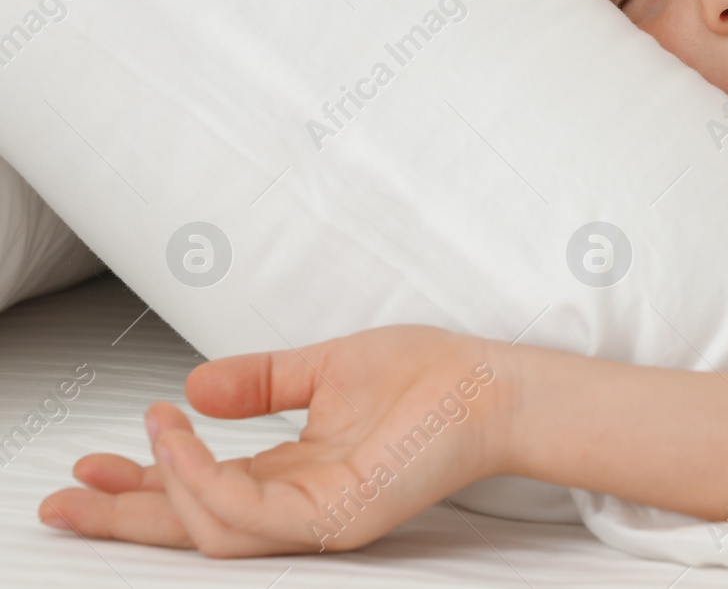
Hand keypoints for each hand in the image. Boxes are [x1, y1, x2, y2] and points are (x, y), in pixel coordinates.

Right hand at [39, 325, 515, 555]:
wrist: (492, 384)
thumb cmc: (429, 376)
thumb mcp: (324, 368)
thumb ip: (261, 381)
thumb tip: (192, 387)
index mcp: (296, 472)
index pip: (205, 492)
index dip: (146, 483)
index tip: (96, 464)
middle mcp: (301, 504)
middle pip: (194, 526)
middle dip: (123, 517)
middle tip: (64, 502)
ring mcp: (320, 517)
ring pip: (213, 529)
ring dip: (163, 486)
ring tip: (141, 439)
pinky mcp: (339, 515)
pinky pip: (250, 511)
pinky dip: (204, 480)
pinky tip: (181, 440)